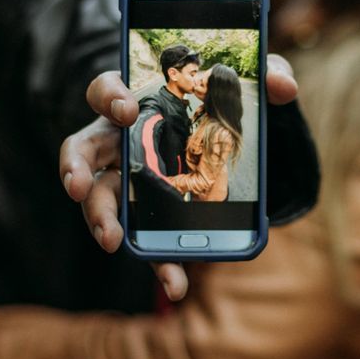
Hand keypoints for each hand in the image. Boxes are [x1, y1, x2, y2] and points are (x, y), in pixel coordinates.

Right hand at [59, 55, 299, 301]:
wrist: (223, 142)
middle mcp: (117, 141)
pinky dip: (157, 262)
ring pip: (98, 199)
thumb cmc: (217, 104)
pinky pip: (143, 238)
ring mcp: (124, 180)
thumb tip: (284, 86)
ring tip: (111, 240)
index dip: (109, 97)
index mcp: (134, 101)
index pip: (105, 90)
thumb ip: (265, 75)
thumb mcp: (244, 86)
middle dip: (74, 168)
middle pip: (82, 150)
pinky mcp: (144, 216)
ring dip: (99, 220)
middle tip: (78, 187)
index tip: (129, 110)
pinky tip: (175, 284)